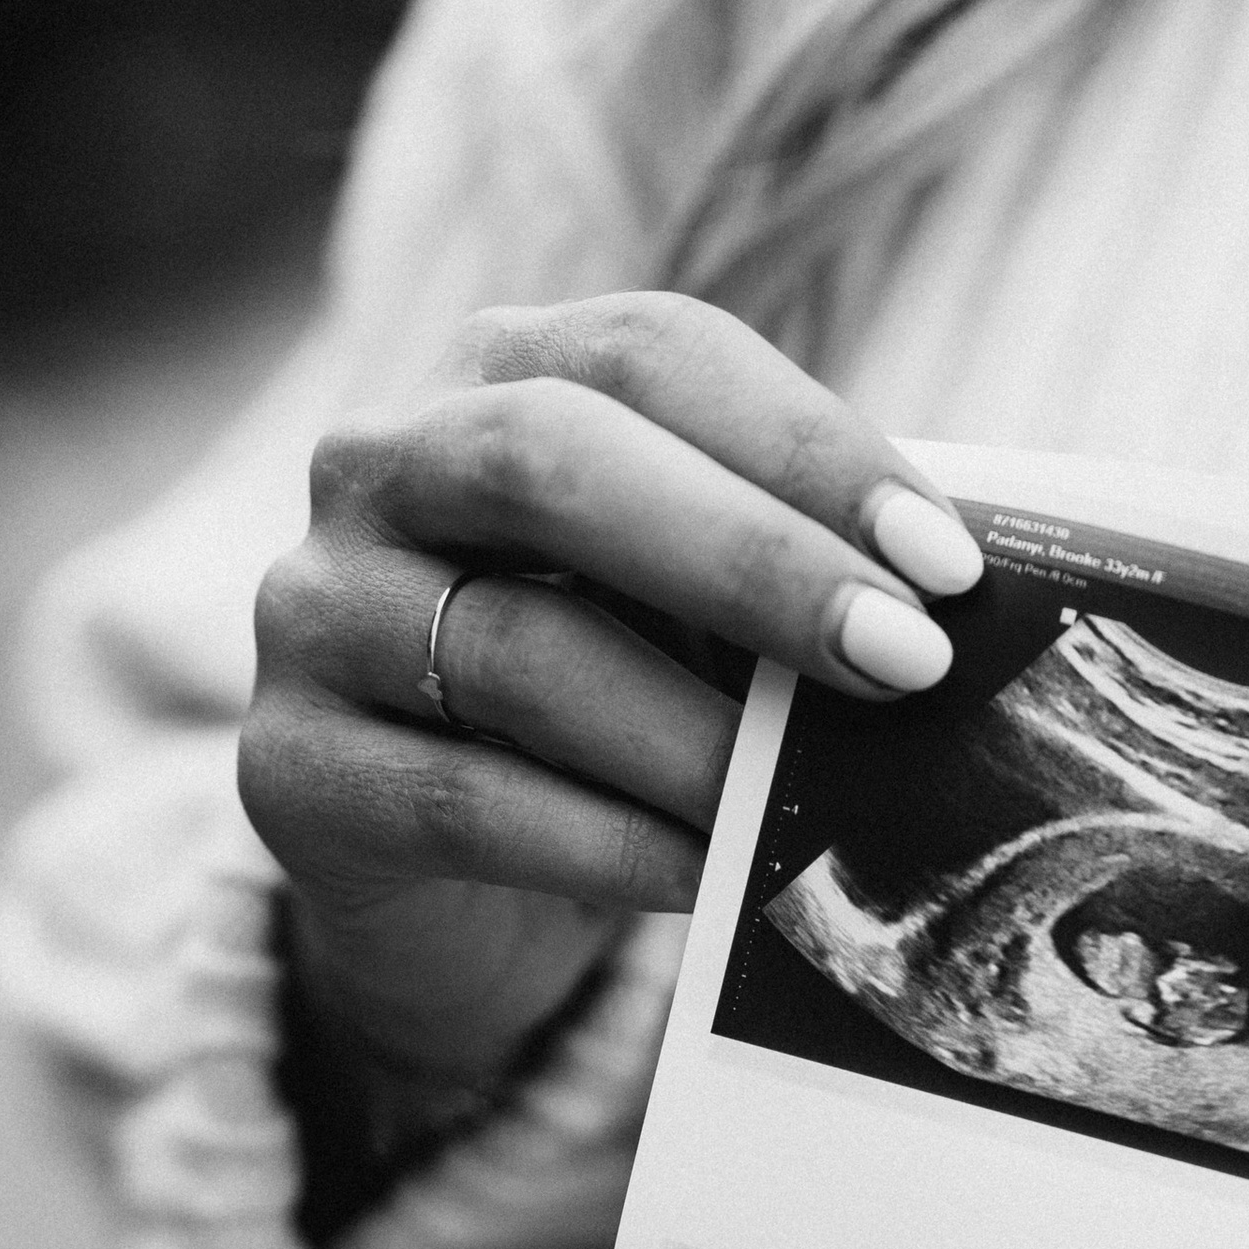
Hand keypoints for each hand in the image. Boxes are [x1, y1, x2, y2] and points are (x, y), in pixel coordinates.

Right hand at [239, 289, 981, 1123]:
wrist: (444, 893)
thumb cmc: (613, 715)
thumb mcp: (700, 621)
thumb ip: (790, 579)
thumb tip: (957, 606)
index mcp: (495, 377)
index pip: (651, 355)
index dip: (806, 448)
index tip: (948, 566)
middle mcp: (378, 464)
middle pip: (552, 459)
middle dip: (751, 560)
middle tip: (902, 662)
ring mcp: (316, 614)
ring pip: (516, 650)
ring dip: (691, 736)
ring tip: (806, 799)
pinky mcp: (291, 771)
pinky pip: (463, 800)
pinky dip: (608, 844)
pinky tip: (710, 877)